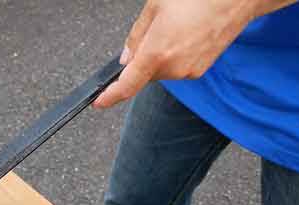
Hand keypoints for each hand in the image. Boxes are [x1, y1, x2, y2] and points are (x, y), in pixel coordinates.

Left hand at [93, 0, 298, 107]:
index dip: (110, 96)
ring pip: (159, 70)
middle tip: (155, 30)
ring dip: (158, 55)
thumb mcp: (155, 7)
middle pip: (143, 73)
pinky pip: (175, 67)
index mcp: (157, 53)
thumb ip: (136, 36)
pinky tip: (185, 35)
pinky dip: (173, 55)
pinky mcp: (199, 70)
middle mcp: (173, 68)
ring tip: (175, 27)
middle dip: (141, 58)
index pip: (127, 84)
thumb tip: (126, 58)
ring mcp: (188, 71)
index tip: (99, 102)